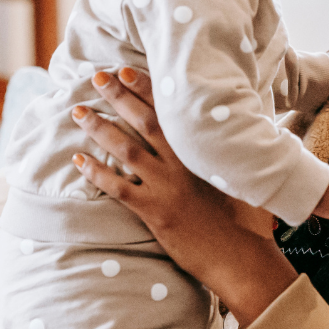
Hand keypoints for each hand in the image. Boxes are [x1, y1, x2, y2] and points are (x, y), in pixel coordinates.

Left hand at [72, 66, 295, 324]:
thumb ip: (236, 153)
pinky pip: (119, 188)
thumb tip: (242, 130)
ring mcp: (167, 188)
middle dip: (119, 97)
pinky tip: (80, 160)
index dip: (148, 89)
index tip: (127, 70)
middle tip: (97, 78)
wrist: (241, 258)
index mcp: (204, 152)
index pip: (172, 112)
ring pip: (126, 150)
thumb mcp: (247, 178)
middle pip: (145, 122)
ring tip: (79, 111)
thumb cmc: (249, 222)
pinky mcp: (155, 213)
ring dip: (100, 128)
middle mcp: (183, 165)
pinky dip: (97, 173)